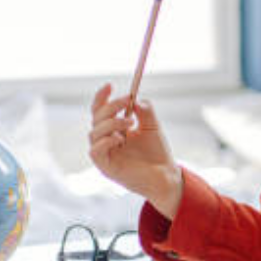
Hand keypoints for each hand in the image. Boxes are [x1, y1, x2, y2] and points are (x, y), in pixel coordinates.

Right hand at [88, 83, 181, 217]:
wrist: (166, 175)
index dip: (102, 98)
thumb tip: (135, 99)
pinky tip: (121, 138)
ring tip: (130, 122)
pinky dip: (106, 140)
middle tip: (127, 100)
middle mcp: (106, 141)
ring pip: (94, 132)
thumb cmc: (157, 153)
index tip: (110, 85)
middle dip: (110, 106)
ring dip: (111, 122)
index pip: (100, 111)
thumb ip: (144, 111)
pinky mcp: (106, 167)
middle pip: (96, 118)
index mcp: (113, 130)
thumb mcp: (152, 126)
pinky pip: (95, 151)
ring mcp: (105, 154)